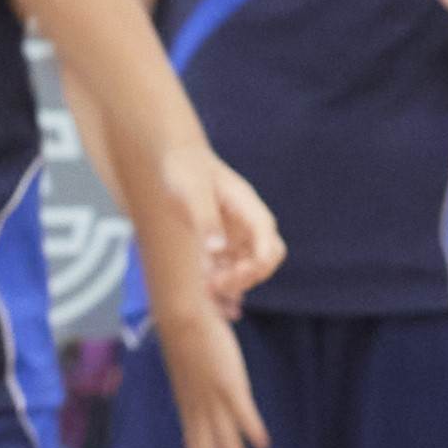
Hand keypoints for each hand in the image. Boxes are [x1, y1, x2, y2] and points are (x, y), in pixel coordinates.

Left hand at [166, 306, 266, 447]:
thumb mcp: (189, 367)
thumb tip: (206, 383)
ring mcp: (213, 398)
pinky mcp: (229, 384)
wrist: (182, 315)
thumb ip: (198, 382)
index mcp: (187, 406)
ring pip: (225, 439)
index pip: (193, 446)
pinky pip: (242, 414)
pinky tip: (263, 445)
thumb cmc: (186, 335)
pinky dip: (252, 430)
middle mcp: (197, 408)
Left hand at [169, 147, 285, 313]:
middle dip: (246, 278)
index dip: (258, 265)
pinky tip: (204, 289)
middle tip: (214, 286)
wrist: (178, 159)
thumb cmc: (186, 169)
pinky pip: (231, 268)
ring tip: (206, 289)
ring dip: (233, 283)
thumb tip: (216, 251)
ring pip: (249, 268)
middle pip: (265, 261)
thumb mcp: (192, 192)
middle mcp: (250, 224)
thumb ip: (205, 220)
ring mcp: (239, 234)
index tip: (231, 276)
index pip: (268, 244)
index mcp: (249, 209)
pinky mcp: (225, 242)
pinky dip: (222, 280)